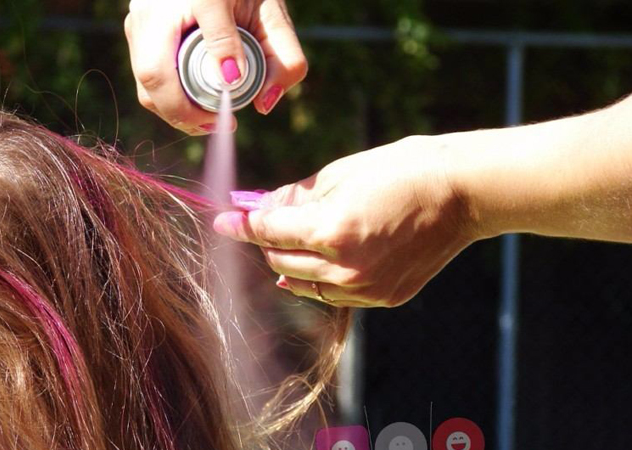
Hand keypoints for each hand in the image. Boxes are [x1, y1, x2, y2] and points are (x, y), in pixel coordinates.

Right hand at [125, 0, 306, 133]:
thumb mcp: (274, 16)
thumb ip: (284, 58)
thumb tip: (264, 105)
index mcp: (190, 2)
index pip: (177, 67)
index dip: (192, 106)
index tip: (226, 117)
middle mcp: (151, 10)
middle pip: (152, 81)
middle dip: (183, 115)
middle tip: (218, 126)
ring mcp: (138, 19)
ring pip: (146, 81)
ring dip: (175, 109)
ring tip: (209, 120)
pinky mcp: (137, 27)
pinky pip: (147, 73)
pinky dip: (171, 95)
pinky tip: (196, 102)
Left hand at [213, 137, 476, 307]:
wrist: (462, 192)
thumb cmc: (404, 169)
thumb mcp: (342, 172)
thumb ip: (296, 197)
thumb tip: (263, 208)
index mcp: (331, 229)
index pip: (267, 231)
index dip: (241, 224)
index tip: (224, 221)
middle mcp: (344, 267)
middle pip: (280, 261)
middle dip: (267, 240)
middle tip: (265, 221)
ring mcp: (366, 287)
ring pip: (304, 284)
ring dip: (291, 262)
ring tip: (296, 239)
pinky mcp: (384, 297)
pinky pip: (335, 293)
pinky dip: (320, 277)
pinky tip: (324, 258)